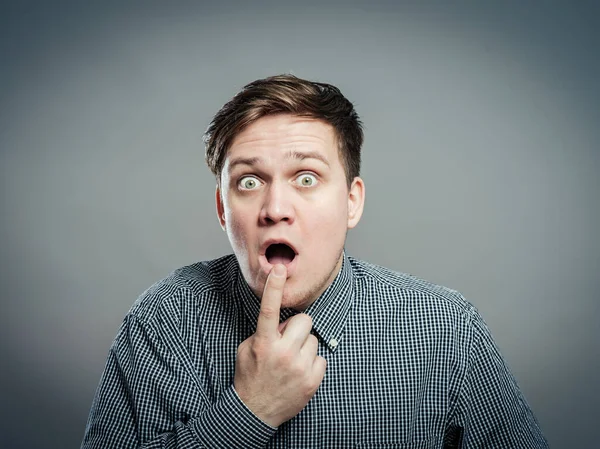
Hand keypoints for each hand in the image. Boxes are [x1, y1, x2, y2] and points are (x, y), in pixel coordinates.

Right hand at [233, 264, 326, 427]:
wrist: (255, 412)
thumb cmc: (250, 376)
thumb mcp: (247, 349)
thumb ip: (264, 332)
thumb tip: (282, 320)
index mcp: (263, 343)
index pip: (269, 309)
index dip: (274, 287)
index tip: (279, 268)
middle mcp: (283, 353)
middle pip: (304, 320)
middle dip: (297, 327)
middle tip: (287, 341)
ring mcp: (299, 367)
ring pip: (314, 339)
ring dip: (304, 346)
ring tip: (291, 361)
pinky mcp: (312, 379)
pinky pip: (321, 358)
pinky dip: (312, 363)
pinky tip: (299, 373)